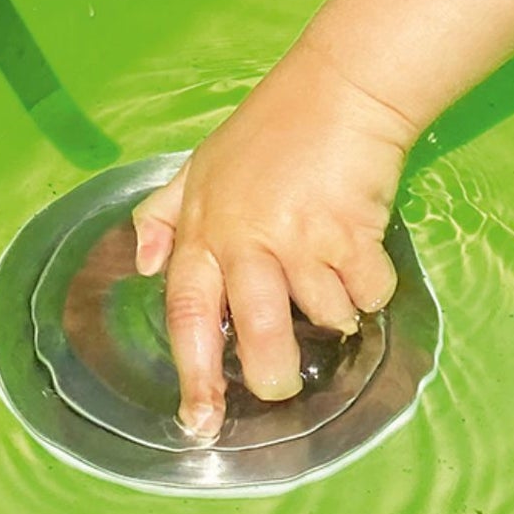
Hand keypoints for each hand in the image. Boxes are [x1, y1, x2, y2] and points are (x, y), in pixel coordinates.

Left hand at [131, 35, 415, 439]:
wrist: (338, 90)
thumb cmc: (270, 129)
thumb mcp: (201, 166)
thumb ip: (165, 215)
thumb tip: (142, 265)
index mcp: (204, 231)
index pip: (185, 312)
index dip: (191, 373)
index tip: (198, 423)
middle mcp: (245, 241)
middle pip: (257, 336)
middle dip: (271, 375)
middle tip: (280, 383)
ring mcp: (298, 239)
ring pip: (322, 318)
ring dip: (335, 311)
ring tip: (333, 275)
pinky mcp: (348, 233)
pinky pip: (367, 293)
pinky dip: (371, 285)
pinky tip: (363, 249)